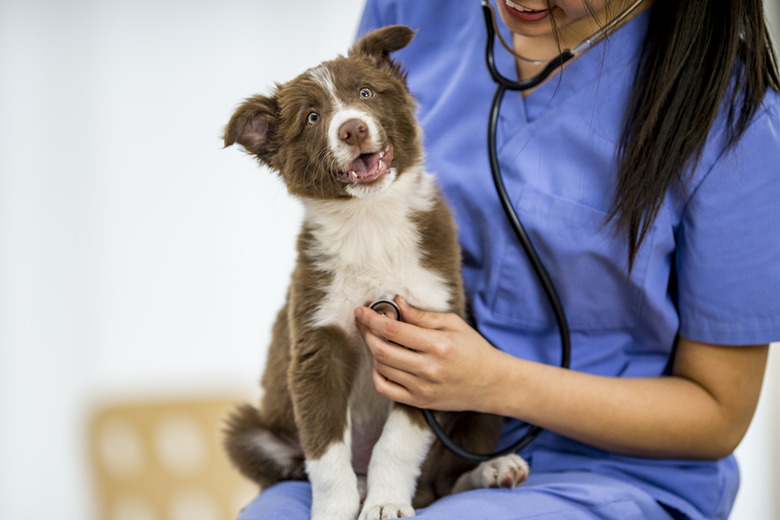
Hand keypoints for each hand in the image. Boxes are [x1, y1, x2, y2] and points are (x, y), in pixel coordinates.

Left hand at [354, 296, 506, 411]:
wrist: (493, 384)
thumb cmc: (474, 350)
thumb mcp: (454, 324)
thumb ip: (422, 316)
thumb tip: (397, 303)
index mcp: (438, 345)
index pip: (393, 330)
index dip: (372, 318)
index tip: (361, 309)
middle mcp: (428, 369)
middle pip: (381, 350)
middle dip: (366, 332)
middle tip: (363, 321)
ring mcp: (422, 388)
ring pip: (381, 368)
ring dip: (372, 351)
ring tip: (376, 338)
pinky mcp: (419, 402)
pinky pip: (385, 389)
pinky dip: (377, 374)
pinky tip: (381, 361)